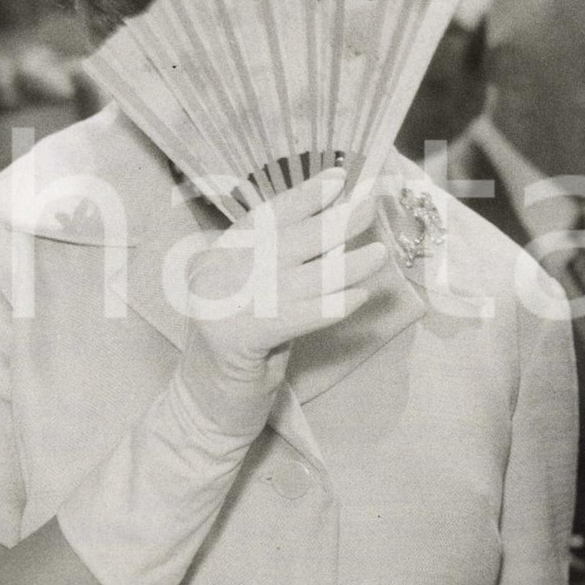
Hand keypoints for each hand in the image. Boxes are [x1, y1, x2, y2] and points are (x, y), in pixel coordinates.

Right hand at [178, 168, 385, 435]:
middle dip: (332, 224)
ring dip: (343, 266)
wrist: (206, 406)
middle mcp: (213, 275)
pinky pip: (293, 317)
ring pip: (295, 280)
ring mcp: (221, 306)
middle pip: (283, 243)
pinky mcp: (236, 339)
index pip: (264, 218)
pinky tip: (357, 298)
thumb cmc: (242, 349)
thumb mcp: (257, 296)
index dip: (303, 196)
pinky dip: (328, 307)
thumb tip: (336, 225)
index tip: (339, 177)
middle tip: (370, 206)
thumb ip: (282, 265)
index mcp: (216, 257)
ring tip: (379, 253)